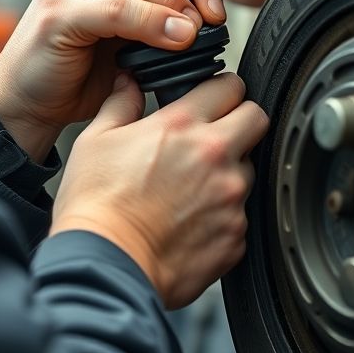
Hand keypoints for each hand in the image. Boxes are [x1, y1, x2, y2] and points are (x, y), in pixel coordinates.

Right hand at [0, 0, 226, 160]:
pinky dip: (148, 23)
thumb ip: (161, 14)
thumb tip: (209, 17)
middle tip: (212, 20)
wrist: (32, 100)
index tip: (215, 5)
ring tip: (193, 32)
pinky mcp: (56, 12)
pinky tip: (171, 40)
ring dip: (170, 5)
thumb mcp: (132, 33)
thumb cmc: (82, 66)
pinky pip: (114, 10)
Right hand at [49, 72, 268, 308]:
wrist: (105, 267)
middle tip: (218, 133)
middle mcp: (214, 157)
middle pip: (257, 118)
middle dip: (241, 120)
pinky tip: (192, 220)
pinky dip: (222, 214)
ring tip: (193, 187)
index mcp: (182, 126)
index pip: (229, 86)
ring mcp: (230, 197)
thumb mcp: (96, 140)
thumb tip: (128, 85)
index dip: (222, 88)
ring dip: (229, 171)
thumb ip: (121, 104)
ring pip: (249, 169)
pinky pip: (240, 214)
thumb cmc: (96, 206)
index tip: (215, 98)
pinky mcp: (235, 235)